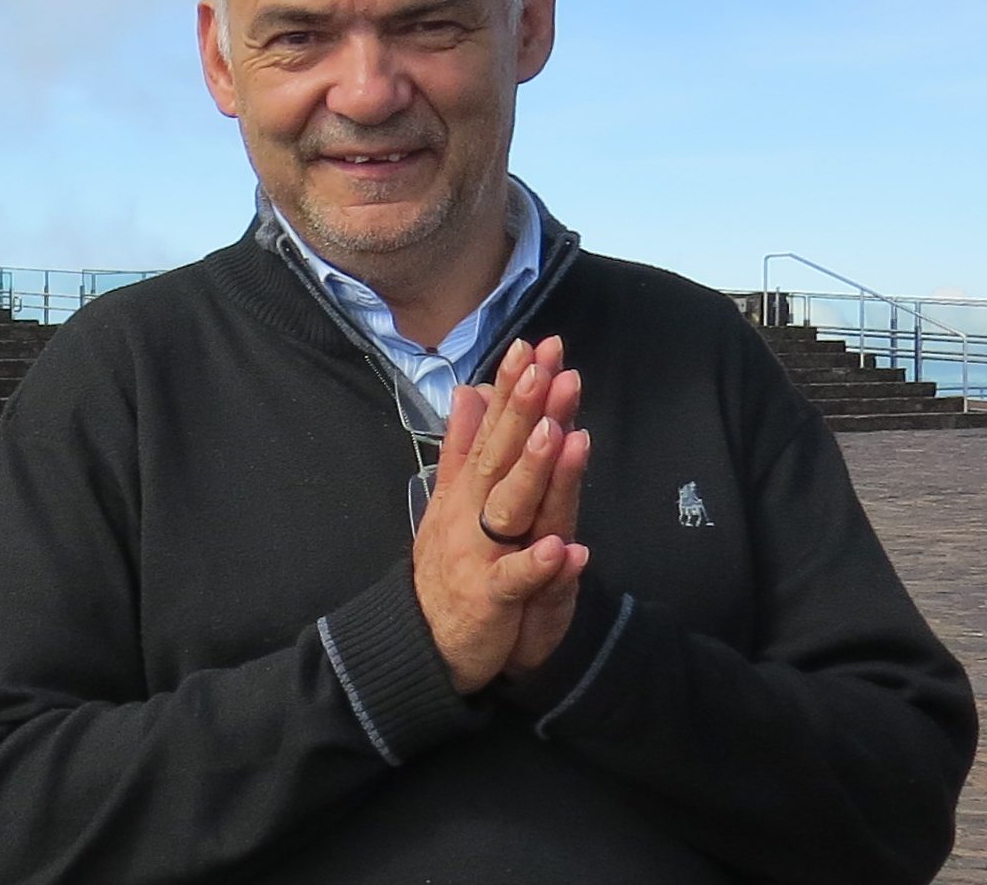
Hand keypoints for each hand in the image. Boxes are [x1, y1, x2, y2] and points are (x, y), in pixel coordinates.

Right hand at [412, 337, 590, 694]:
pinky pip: (516, 579)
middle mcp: (472, 512)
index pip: (492, 429)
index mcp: (467, 489)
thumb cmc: (446, 567)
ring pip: (510, 507)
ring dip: (534, 472)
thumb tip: (467, 392)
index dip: (511, 389)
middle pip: (502, 455)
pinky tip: (565, 548)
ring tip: (558, 433)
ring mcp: (480, 552)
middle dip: (525, 410)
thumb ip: (461, 446)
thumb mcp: (449, 500)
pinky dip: (539, 565)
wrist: (420, 641)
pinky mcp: (491, 598)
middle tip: (549, 366)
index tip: (532, 346)